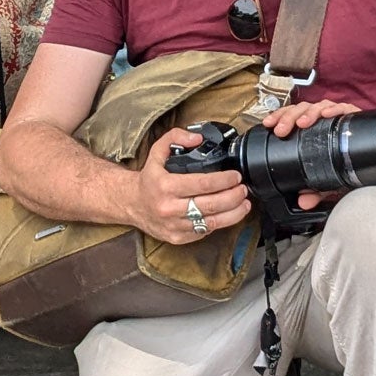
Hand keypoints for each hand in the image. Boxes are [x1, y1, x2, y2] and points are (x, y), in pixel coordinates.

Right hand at [134, 127, 249, 245]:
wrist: (131, 204)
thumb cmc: (149, 179)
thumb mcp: (156, 152)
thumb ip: (175, 137)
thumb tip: (197, 139)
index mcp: (165, 186)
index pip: (203, 184)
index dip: (224, 180)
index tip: (235, 176)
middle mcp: (169, 208)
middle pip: (211, 205)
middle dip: (233, 197)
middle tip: (243, 189)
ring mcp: (174, 225)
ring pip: (211, 222)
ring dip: (233, 214)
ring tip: (244, 204)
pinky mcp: (177, 238)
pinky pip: (204, 232)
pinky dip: (219, 223)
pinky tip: (228, 214)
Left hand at [256, 97, 362, 212]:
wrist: (373, 158)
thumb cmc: (347, 163)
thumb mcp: (329, 180)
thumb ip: (316, 191)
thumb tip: (304, 202)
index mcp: (312, 128)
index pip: (292, 117)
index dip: (279, 117)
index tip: (269, 124)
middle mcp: (322, 119)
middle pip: (301, 109)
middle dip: (288, 117)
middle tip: (282, 130)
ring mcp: (337, 115)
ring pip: (317, 106)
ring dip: (308, 113)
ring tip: (303, 123)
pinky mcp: (353, 114)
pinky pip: (343, 107)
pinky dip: (334, 109)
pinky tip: (328, 114)